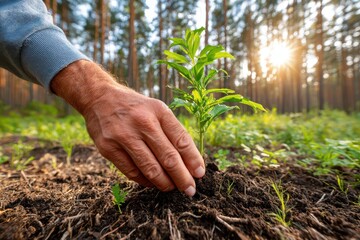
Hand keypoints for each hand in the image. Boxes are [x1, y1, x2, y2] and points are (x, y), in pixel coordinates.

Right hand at [50, 60, 204, 195]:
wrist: (99, 97)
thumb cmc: (135, 108)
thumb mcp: (156, 109)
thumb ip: (172, 131)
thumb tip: (190, 162)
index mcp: (158, 111)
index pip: (181, 140)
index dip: (193, 160)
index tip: (200, 174)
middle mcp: (142, 122)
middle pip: (168, 157)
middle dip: (182, 178)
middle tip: (190, 190)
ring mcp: (124, 136)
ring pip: (151, 169)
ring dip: (165, 183)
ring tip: (172, 188)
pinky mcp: (108, 148)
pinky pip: (132, 172)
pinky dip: (146, 181)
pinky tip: (153, 183)